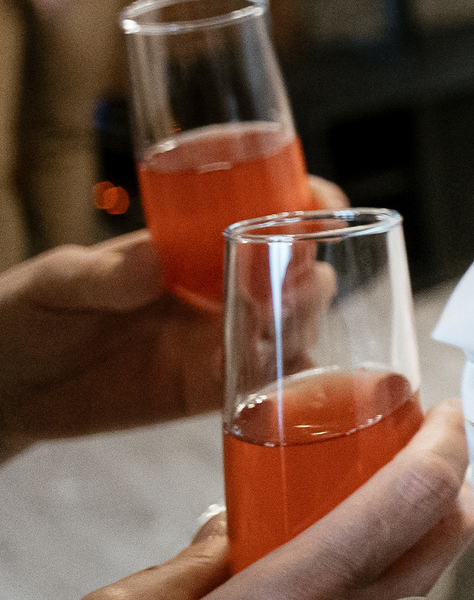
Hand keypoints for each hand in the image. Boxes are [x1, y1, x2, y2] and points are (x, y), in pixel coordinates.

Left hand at [0, 179, 349, 461]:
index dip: (309, 206)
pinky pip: (265, 390)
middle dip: (311, 278)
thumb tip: (151, 264)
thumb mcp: (52, 283)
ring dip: (301, 328)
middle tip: (292, 287)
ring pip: (293, 330)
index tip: (317, 206)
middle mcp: (219, 290)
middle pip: (299, 276)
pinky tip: (265, 385)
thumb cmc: (23, 314)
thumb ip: (98, 275)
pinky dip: (281, 388)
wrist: (2, 386)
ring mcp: (218, 342)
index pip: (270, 213)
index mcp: (192, 246)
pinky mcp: (207, 393)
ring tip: (274, 333)